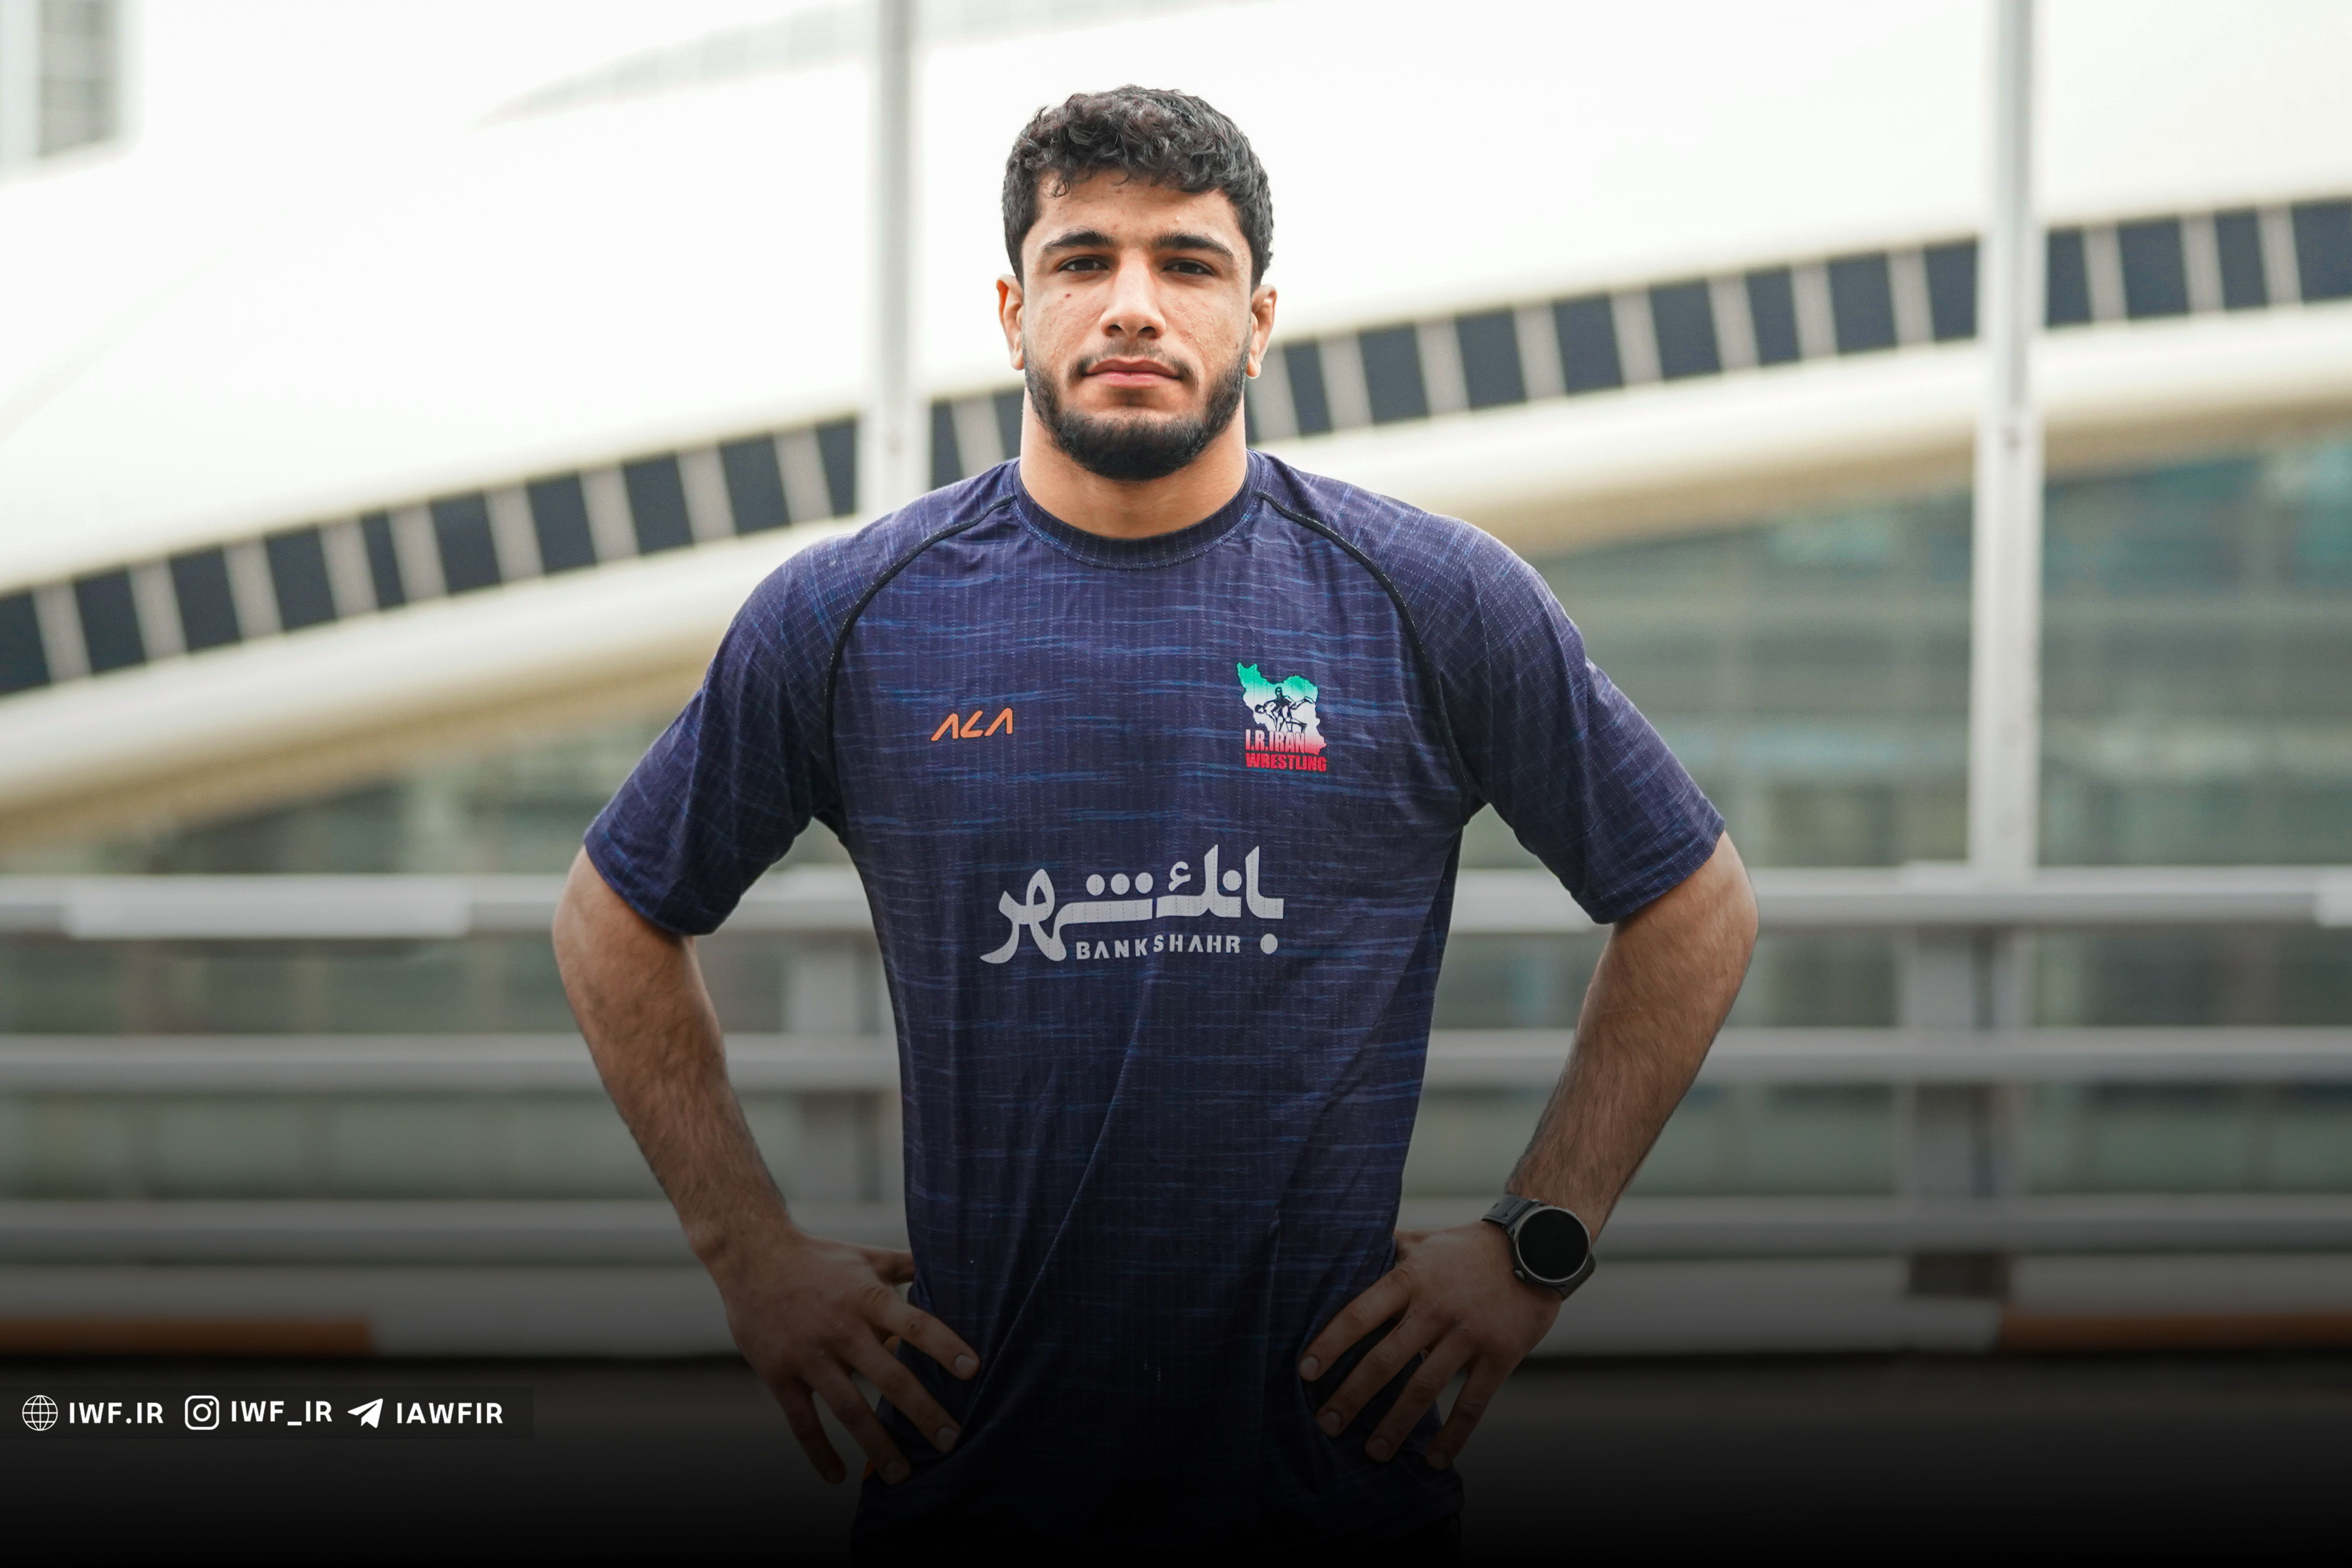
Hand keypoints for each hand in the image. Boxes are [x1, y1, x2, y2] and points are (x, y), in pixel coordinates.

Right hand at [711, 1224, 979, 1485]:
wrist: (752, 1257)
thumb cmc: (819, 1258)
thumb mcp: (866, 1256)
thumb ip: (907, 1265)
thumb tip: (950, 1260)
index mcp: (867, 1298)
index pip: (914, 1324)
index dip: (944, 1345)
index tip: (973, 1370)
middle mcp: (842, 1328)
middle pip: (890, 1377)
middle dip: (923, 1411)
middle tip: (951, 1441)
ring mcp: (809, 1356)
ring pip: (849, 1408)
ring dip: (878, 1444)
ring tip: (903, 1474)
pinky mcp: (780, 1375)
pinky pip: (802, 1421)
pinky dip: (818, 1452)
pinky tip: (837, 1476)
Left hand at [1296, 1222, 1559, 1470]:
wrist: (1537, 1248)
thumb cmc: (1467, 1247)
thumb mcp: (1422, 1240)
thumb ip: (1384, 1251)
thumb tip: (1338, 1253)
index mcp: (1411, 1278)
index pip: (1360, 1313)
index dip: (1330, 1343)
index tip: (1305, 1372)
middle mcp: (1435, 1308)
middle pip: (1385, 1359)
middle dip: (1352, 1396)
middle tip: (1326, 1424)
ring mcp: (1469, 1335)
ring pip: (1424, 1388)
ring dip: (1395, 1424)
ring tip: (1372, 1452)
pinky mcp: (1500, 1356)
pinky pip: (1472, 1403)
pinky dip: (1453, 1435)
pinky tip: (1432, 1460)